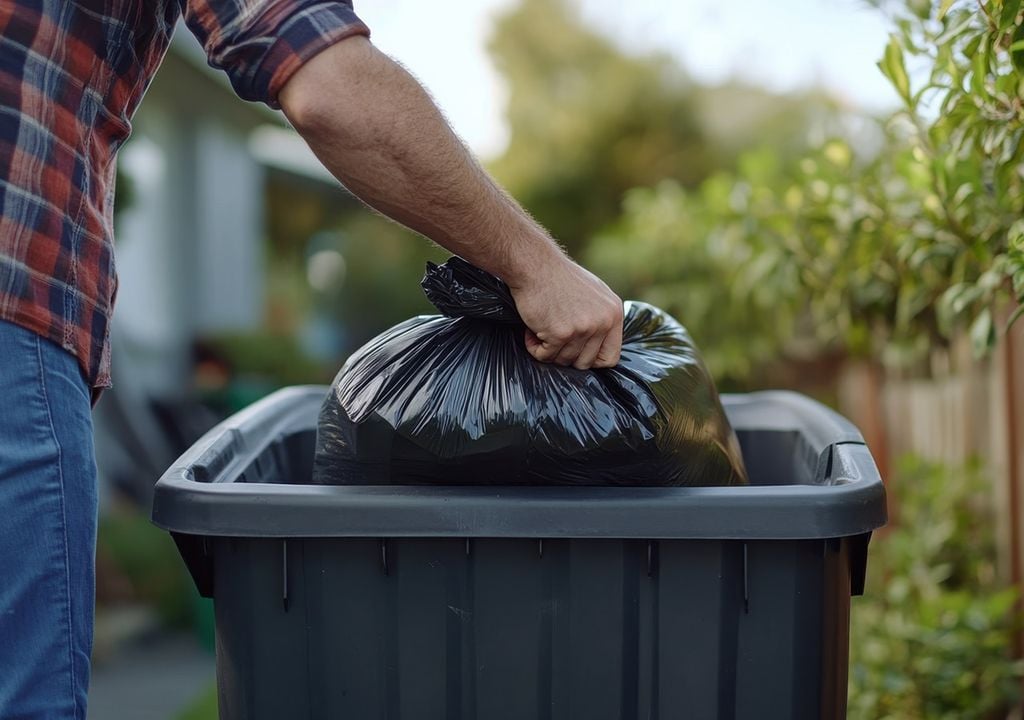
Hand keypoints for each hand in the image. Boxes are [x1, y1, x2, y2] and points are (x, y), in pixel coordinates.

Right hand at [508, 254, 623, 369]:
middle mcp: (602, 322)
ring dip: (549, 350)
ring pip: (564, 361)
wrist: (535, 264)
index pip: (610, 358)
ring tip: (540, 330)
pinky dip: (534, 347)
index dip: (591, 361)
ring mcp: (583, 329)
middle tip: (553, 340)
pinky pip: (545, 356)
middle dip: (566, 356)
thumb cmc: (559, 277)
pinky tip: (530, 331)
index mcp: (614, 314)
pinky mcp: (560, 333)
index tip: (576, 354)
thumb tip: (601, 347)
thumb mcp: (594, 293)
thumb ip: (602, 319)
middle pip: (585, 363)